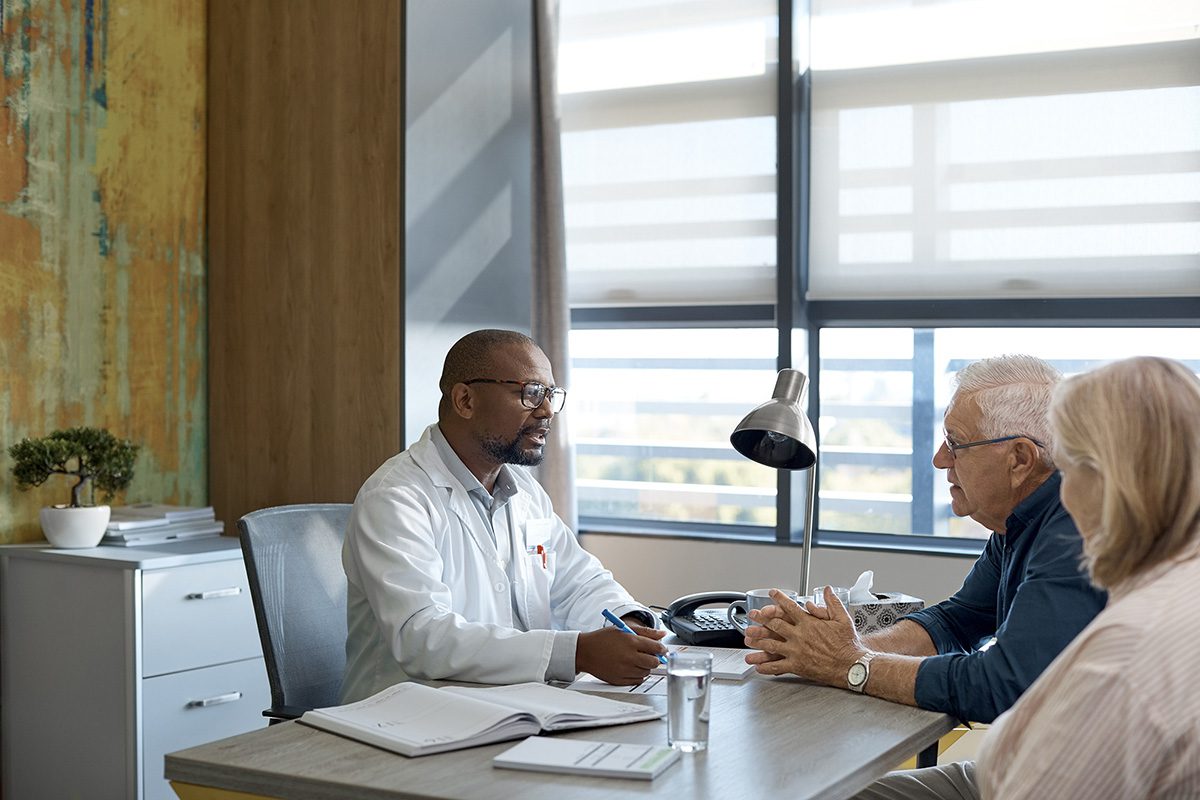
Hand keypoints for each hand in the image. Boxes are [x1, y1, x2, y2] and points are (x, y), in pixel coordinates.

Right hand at [576, 624, 666, 684]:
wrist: (585, 652)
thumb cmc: (603, 639)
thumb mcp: (623, 629)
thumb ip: (646, 632)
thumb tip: (663, 633)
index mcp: (631, 641)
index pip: (657, 647)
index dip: (662, 648)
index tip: (662, 649)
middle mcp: (629, 657)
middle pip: (654, 662)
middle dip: (655, 658)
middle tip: (650, 655)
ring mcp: (624, 670)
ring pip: (647, 672)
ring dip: (645, 666)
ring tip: (636, 659)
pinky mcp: (620, 680)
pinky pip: (638, 680)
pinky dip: (638, 674)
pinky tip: (631, 667)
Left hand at [744, 587, 865, 686]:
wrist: (852, 666)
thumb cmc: (848, 644)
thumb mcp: (843, 619)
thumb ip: (832, 603)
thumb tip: (827, 589)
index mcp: (809, 623)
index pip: (790, 607)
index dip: (779, 599)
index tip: (772, 593)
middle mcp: (800, 636)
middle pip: (775, 624)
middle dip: (761, 619)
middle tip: (752, 615)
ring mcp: (796, 651)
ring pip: (772, 644)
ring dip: (758, 640)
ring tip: (747, 639)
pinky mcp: (797, 666)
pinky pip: (778, 666)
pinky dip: (766, 666)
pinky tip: (758, 665)